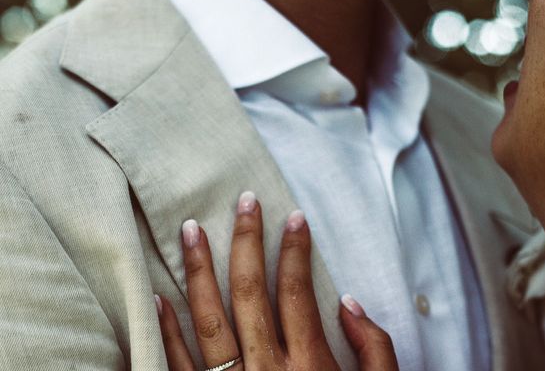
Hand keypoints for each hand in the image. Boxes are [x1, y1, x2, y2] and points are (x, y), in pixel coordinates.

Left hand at [154, 192, 398, 369]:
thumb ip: (375, 350)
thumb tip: (349, 301)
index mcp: (311, 366)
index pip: (297, 291)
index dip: (296, 250)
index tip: (294, 217)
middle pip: (251, 293)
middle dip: (248, 242)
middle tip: (244, 201)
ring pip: (210, 320)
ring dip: (200, 271)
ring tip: (191, 229)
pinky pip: (177, 366)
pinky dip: (166, 330)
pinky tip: (158, 295)